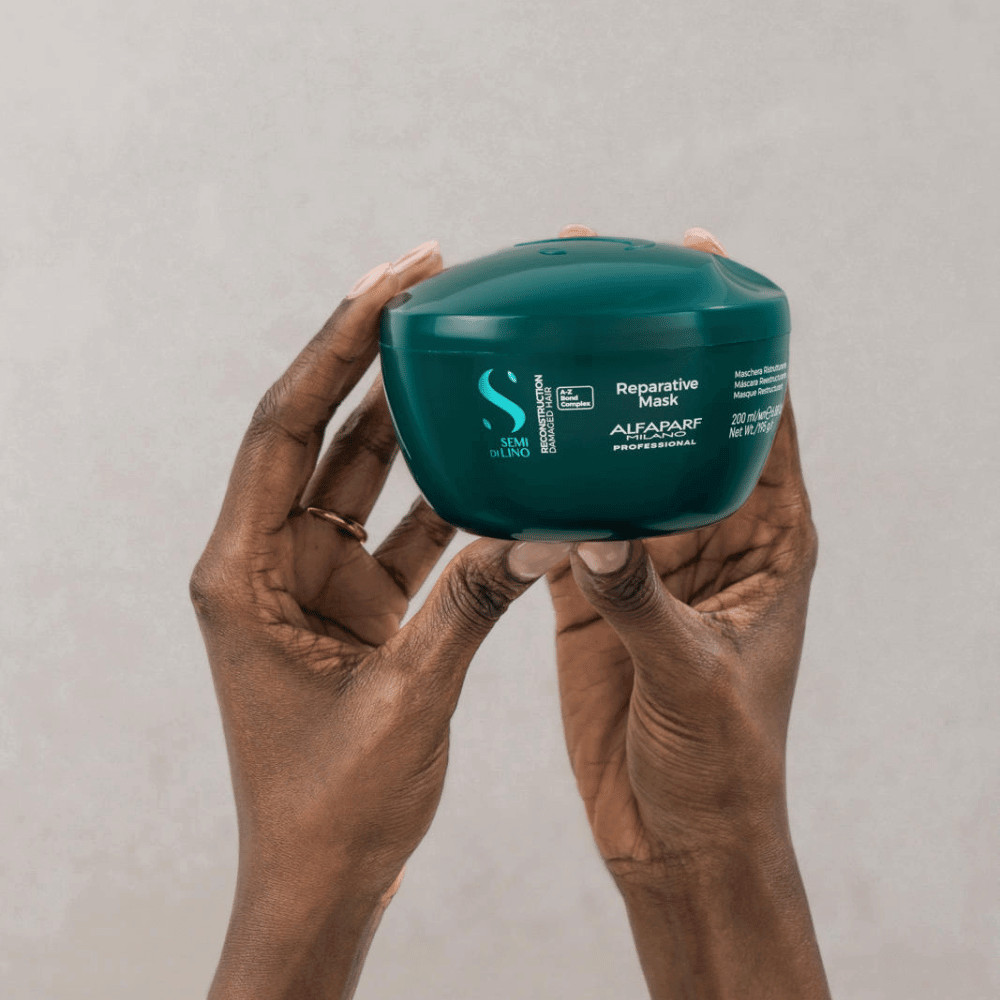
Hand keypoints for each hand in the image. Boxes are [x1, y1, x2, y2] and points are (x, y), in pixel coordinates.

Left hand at [190, 239, 570, 999]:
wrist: (324, 876)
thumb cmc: (331, 805)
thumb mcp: (404, 698)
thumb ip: (469, 607)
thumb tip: (540, 532)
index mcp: (244, 571)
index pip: (285, 427)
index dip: (334, 345)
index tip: (388, 282)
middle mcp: (271, 560)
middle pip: (323, 431)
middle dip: (372, 357)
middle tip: (430, 285)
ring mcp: (316, 580)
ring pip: (365, 475)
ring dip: (411, 421)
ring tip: (464, 355)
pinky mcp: (358, 606)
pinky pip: (403, 529)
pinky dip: (442, 496)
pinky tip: (486, 458)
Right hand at [547, 225, 829, 996]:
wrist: (675, 831)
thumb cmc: (723, 764)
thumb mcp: (697, 680)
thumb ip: (644, 606)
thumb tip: (592, 535)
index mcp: (767, 542)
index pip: (762, 416)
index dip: (741, 338)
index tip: (704, 263)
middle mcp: (708, 536)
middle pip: (677, 419)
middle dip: (642, 350)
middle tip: (597, 274)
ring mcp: (645, 559)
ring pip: (614, 462)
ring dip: (583, 409)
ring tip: (538, 337)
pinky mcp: (592, 591)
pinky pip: (565, 520)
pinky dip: (539, 484)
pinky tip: (505, 442)